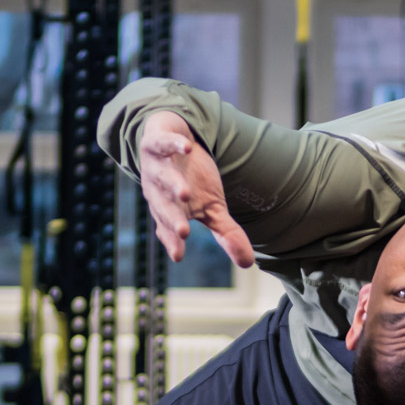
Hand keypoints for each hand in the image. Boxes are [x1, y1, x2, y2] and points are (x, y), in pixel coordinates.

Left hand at [136, 111, 255, 268]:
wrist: (169, 140)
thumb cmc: (190, 180)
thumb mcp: (211, 208)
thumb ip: (226, 233)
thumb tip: (248, 263)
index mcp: (168, 210)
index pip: (168, 229)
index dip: (172, 241)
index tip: (178, 255)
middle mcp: (157, 191)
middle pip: (164, 207)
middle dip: (172, 219)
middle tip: (184, 231)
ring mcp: (155, 166)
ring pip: (162, 176)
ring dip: (173, 184)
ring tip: (185, 194)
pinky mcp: (157, 142)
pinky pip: (164, 143)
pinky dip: (174, 144)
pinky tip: (187, 148)